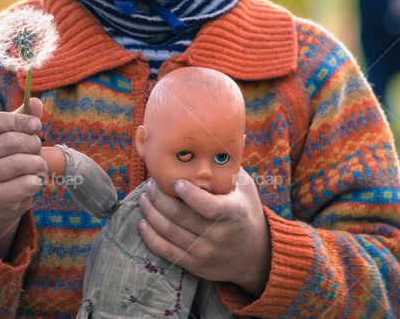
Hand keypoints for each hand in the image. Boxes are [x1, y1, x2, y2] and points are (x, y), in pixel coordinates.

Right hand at [0, 98, 46, 226]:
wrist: (0, 195)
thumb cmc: (6, 155)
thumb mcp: (12, 132)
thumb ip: (24, 116)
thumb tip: (35, 102)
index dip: (20, 120)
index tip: (37, 125)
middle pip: (10, 141)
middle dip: (33, 143)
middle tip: (37, 148)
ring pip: (20, 162)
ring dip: (38, 162)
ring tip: (39, 164)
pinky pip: (26, 183)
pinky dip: (37, 180)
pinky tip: (34, 180)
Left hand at [137, 169, 270, 296]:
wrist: (255, 255)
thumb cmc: (245, 212)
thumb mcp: (245, 189)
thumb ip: (228, 167)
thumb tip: (217, 135)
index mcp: (233, 214)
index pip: (207, 206)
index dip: (188, 194)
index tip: (175, 182)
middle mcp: (219, 235)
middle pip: (179, 216)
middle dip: (158, 197)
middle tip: (151, 184)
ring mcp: (206, 252)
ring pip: (169, 232)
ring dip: (151, 212)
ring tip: (145, 198)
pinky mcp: (195, 265)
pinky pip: (166, 251)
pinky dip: (150, 236)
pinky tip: (143, 222)